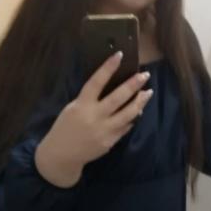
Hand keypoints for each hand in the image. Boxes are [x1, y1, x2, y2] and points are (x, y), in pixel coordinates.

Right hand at [35, 52, 153, 186]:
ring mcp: (104, 130)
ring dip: (140, 102)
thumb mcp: (73, 108)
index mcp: (82, 105)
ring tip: (148, 92)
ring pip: (128, 114)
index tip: (119, 55)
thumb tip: (112, 90)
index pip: (96, 81)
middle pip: (118, 98)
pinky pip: (125, 127)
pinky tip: (138, 111)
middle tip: (145, 75)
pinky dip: (132, 118)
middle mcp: (94, 116)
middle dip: (133, 85)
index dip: (108, 67)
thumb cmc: (66, 127)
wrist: (62, 155)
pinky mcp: (110, 142)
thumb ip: (90, 100)